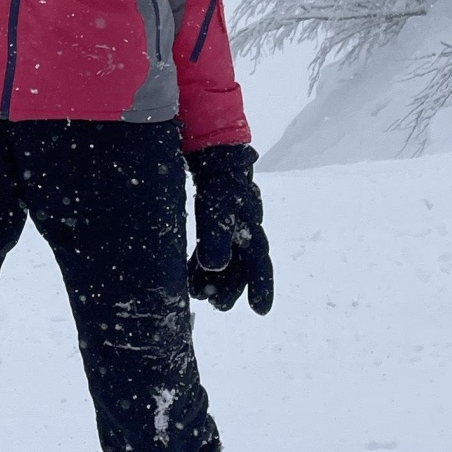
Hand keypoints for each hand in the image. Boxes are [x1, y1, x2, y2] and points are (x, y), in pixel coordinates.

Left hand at [185, 143, 273, 314]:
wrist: (210, 140)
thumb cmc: (217, 173)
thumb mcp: (216, 202)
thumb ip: (216, 233)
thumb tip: (216, 267)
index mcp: (251, 222)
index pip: (259, 260)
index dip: (261, 285)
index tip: (260, 311)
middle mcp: (245, 222)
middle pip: (242, 262)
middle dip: (231, 285)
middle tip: (217, 306)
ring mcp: (229, 218)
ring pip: (226, 255)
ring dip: (215, 276)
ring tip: (199, 294)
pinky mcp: (212, 213)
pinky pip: (211, 244)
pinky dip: (202, 260)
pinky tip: (190, 272)